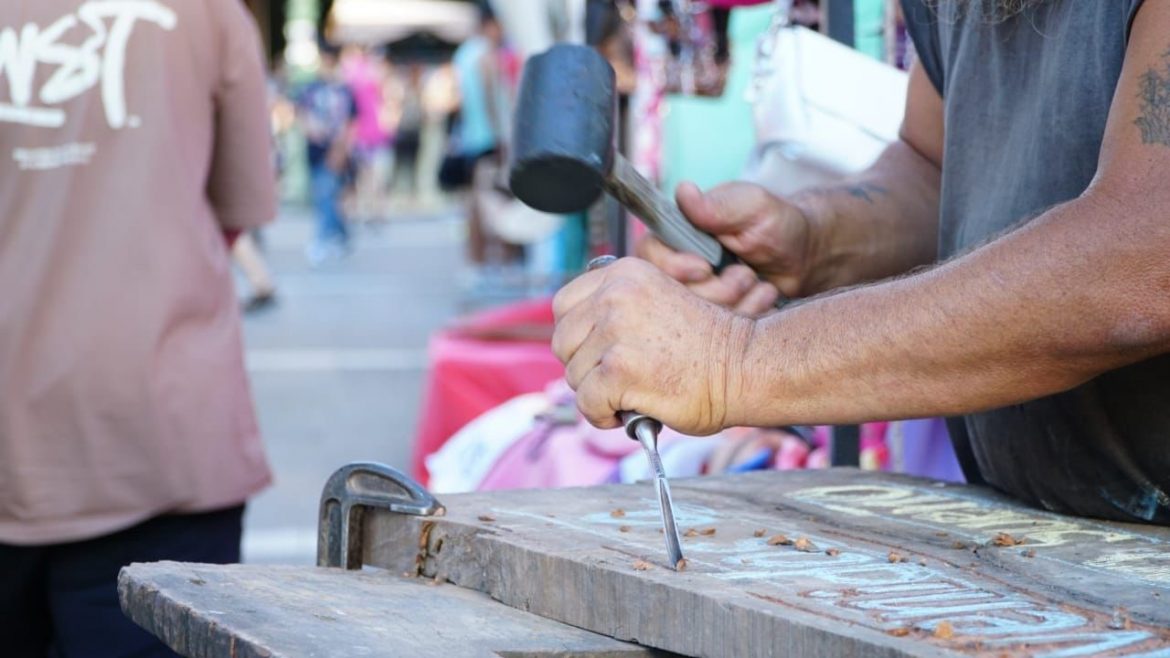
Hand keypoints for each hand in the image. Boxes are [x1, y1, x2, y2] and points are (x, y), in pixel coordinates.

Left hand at [552, 257, 754, 434]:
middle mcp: (614, 296)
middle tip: (616, 379)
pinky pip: (587, 403)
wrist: (745, 366)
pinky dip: (603, 416)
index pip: (564, 306)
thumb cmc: (707, 344)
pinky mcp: (618, 371)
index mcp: (623, 274)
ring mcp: (615, 332)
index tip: (597, 352)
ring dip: (597, 393)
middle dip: (585, 367)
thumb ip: (616, 309)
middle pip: (563, 342)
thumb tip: (580, 340)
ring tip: (631, 393)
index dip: (577, 336)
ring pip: (574, 375)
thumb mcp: (655, 301)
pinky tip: (627, 412)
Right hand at [636, 181, 813, 314]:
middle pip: (670, 294)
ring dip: (734, 303)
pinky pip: (716, 332)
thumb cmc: (776, 223)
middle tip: (745, 275)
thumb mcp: (752, 206)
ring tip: (759, 284)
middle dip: (713, 291)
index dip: (673, 268)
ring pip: (694, 318)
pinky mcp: (713, 320)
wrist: (803, 256)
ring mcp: (695, 296)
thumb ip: (718, 204)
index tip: (704, 268)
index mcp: (677, 236)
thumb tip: (684, 192)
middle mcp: (678, 268)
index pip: (648, 256)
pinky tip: (763, 298)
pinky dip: (746, 316)